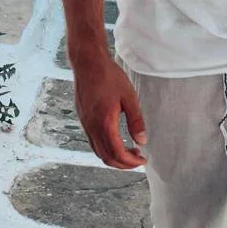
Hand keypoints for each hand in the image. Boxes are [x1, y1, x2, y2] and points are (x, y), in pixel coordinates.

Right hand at [73, 55, 147, 169]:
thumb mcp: (128, 96)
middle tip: (138, 160)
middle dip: (123, 164)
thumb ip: (136, 120)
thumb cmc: (108, 76)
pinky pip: (93, 142)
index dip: (131, 162)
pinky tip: (116, 141)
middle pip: (107, 157)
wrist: (88, 63)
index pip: (117, 153)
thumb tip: (142, 141)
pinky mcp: (83, 119)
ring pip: (98, 152)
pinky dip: (106, 148)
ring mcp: (85, 124)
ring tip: (129, 151)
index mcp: (104, 122)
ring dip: (114, 157)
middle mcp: (92, 127)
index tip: (143, 160)